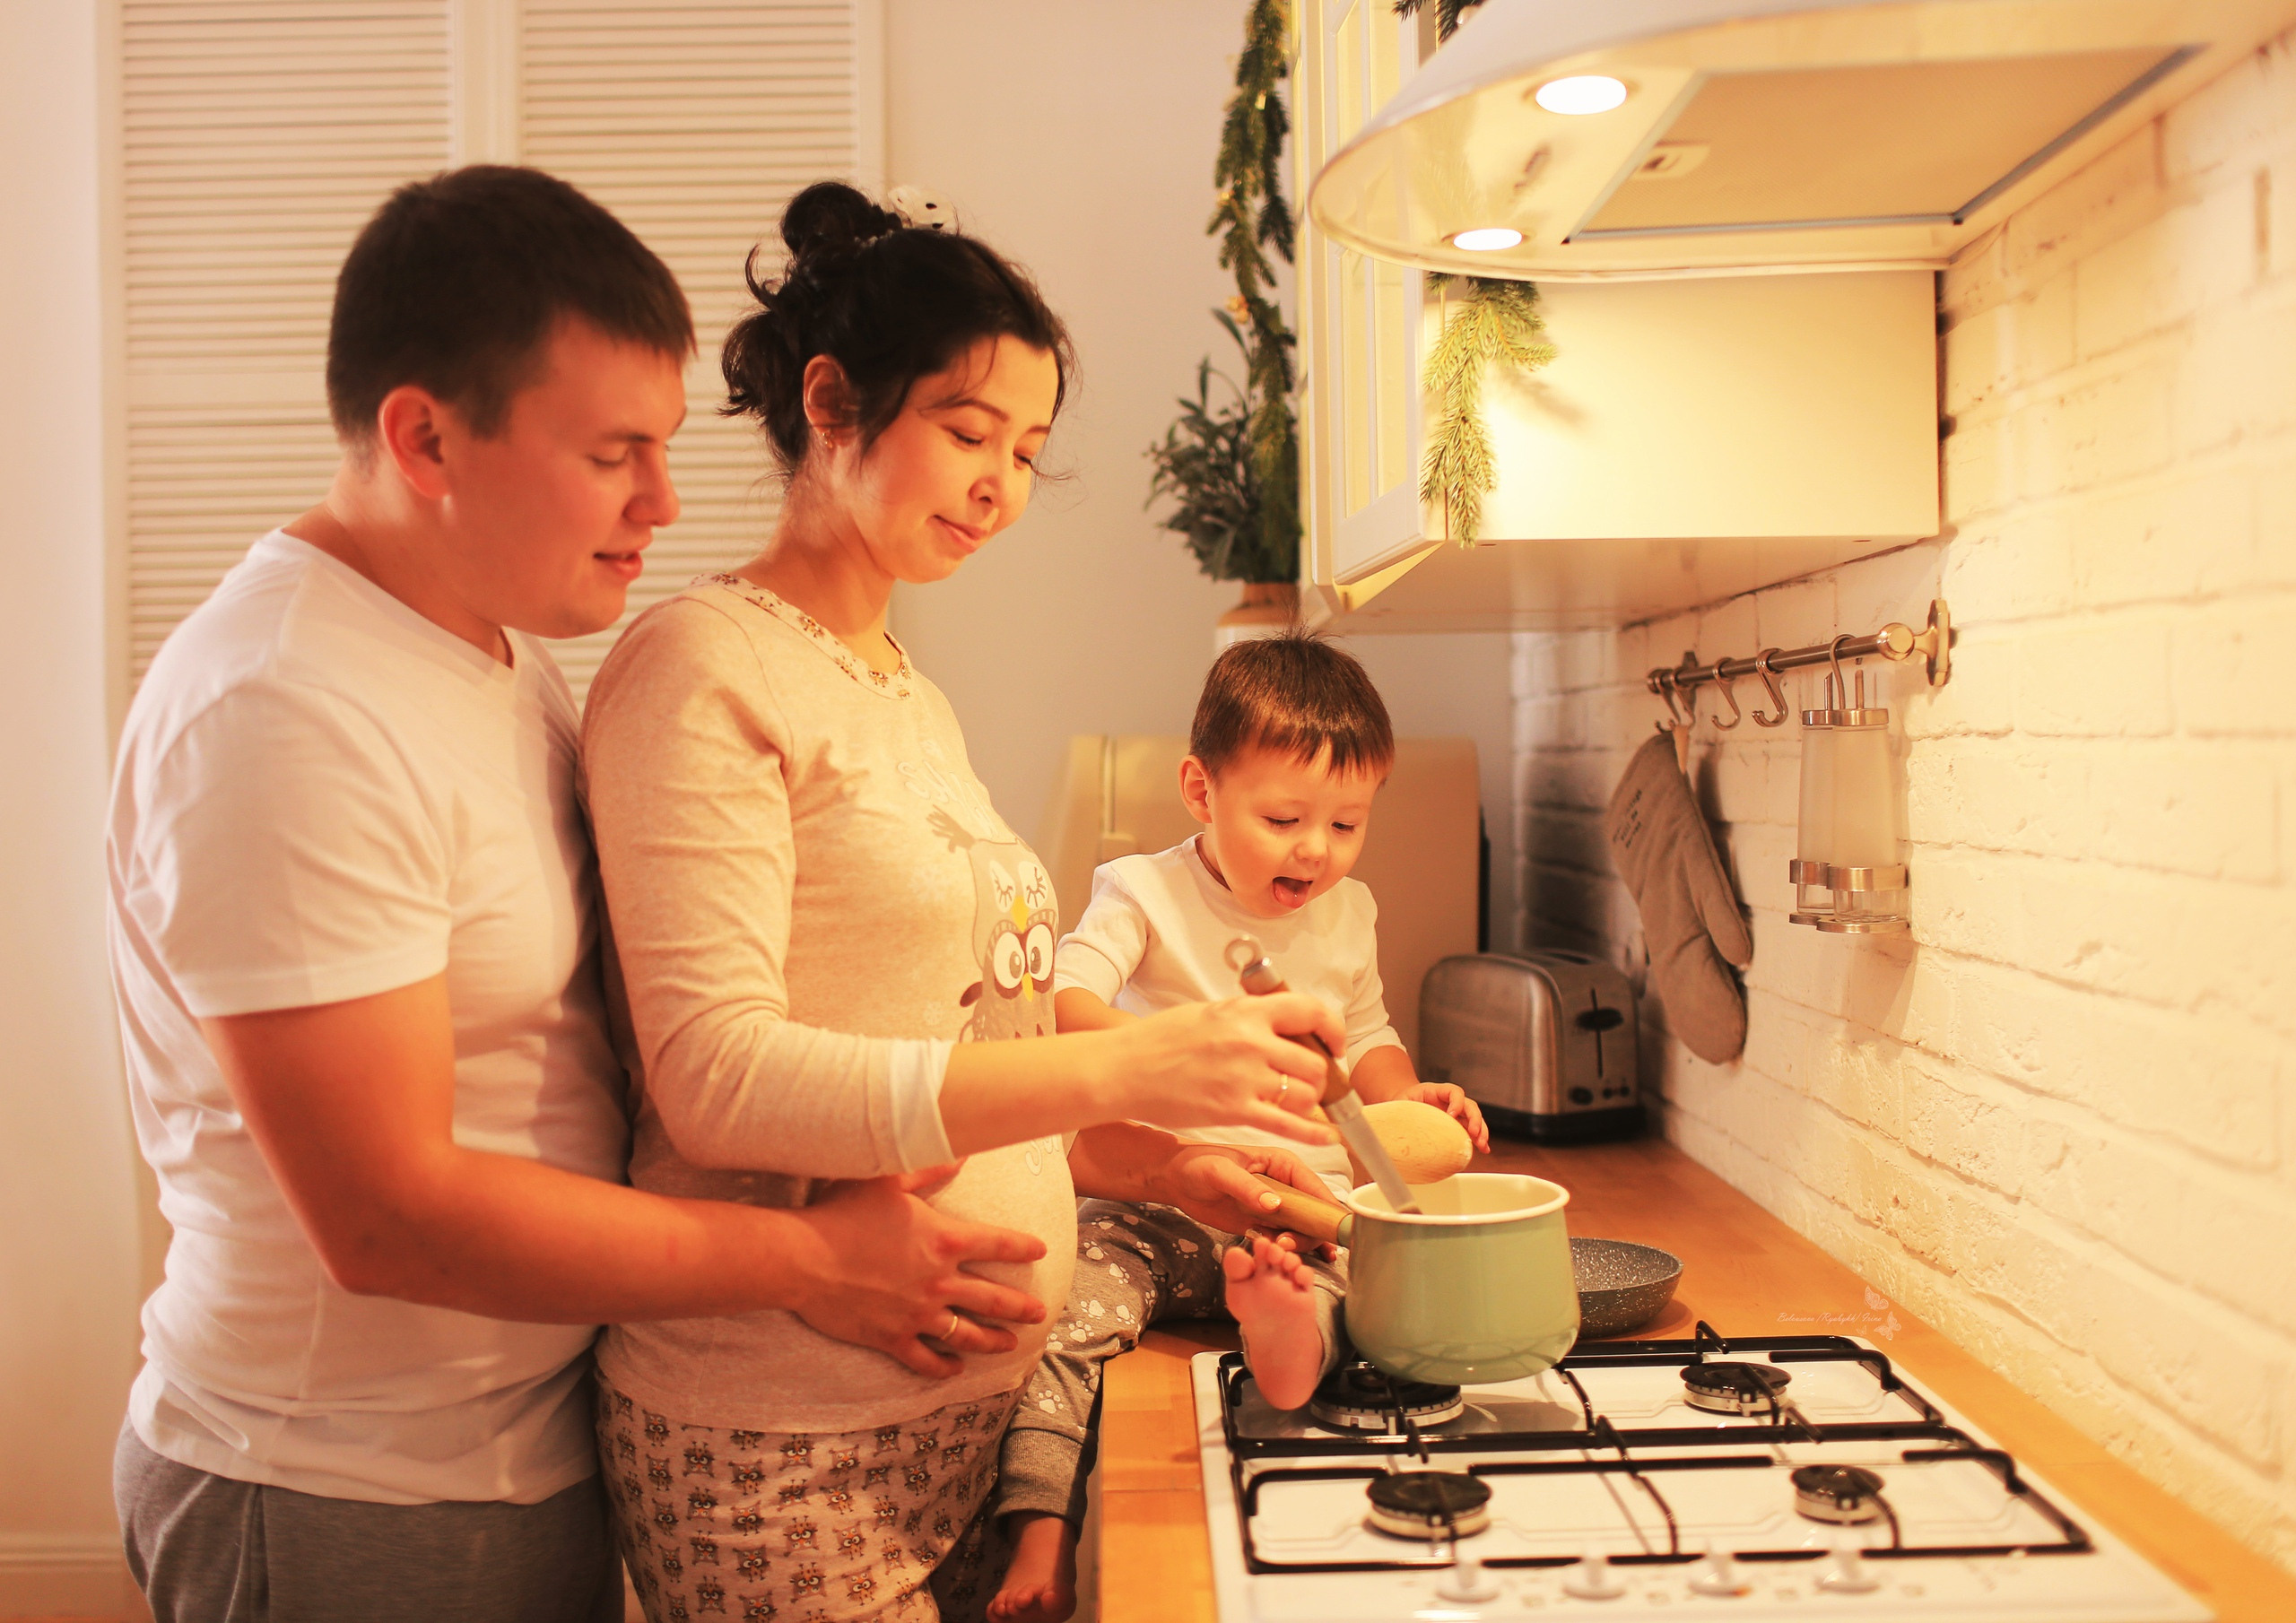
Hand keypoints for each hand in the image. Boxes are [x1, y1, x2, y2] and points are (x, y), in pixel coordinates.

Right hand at [786, 1165, 1047, 1378]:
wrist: (802, 1257)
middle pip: (993, 1298)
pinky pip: (925, 1359)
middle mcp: (938, 1281)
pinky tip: (955, 1369)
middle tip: (1040, 1313)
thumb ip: (929, 1167)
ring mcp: (917, 1314)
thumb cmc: (842, 1211)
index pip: (998, 1245)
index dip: (1023, 1248)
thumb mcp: (888, 1178)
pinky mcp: (892, 1338)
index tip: (1040, 1251)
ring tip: (1011, 1344)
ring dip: (993, 1340)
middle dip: (1020, 1307)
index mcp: (944, 1240)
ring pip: (967, 1334)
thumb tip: (962, 1152)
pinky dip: (943, 1367)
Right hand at [1101, 995, 1342, 1145]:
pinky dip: (1314, 1133)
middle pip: (1314, 1062)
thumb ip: (1247, 1017)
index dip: (1332, 1029)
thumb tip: (1279, 1024)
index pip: (1311, 1012)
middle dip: (1321, 1076)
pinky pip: (1289, 1125)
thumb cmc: (1159, 1040)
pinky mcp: (1235, 1111)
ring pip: (1306, 1094)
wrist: (1124, 1069)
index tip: (1333, 1043)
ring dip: (1310, 1102)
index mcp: (1246, 1012)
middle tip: (1313, 1083)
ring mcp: (1244, 1078)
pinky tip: (1327, 1137)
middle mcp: (1251, 1042)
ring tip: (1300, 1104)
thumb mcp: (1209, 1012)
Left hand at [1149, 1143, 1333, 1240]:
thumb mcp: (1221, 1172)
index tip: (1328, 1234)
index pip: (1316, 1189)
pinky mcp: (1263, 1223)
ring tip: (1276, 1250)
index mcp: (1284, 1164)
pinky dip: (1282, 1250)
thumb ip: (1247, 1187)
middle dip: (1309, 1234)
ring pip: (1302, 1231)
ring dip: (1296, 1245)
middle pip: (1314, 1215)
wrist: (1176, 1180)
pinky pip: (1282, 1240)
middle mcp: (1286, 1185)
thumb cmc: (1197, 1164)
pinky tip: (1273, 1255)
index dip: (1326, 1212)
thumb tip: (1275, 1205)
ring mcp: (1276, 1206)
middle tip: (1284, 1245)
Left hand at [1403, 1083, 1490, 1154]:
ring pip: (1474, 1118)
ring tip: (1483, 1145)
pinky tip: (1484, 1149)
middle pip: (1470, 1105)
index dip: (1456, 1102)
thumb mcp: (1400, 1103)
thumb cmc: (1402, 1102)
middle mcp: (1449, 1100)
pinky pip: (1471, 1130)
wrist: (1403, 1103)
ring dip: (1481, 1131)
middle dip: (1475, 1119)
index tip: (1452, 1115)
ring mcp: (1456, 1112)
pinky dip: (1478, 1139)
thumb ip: (1403, 1109)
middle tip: (1474, 1133)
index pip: (1454, 1091)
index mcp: (1436, 1091)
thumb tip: (1397, 1124)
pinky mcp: (1457, 1124)